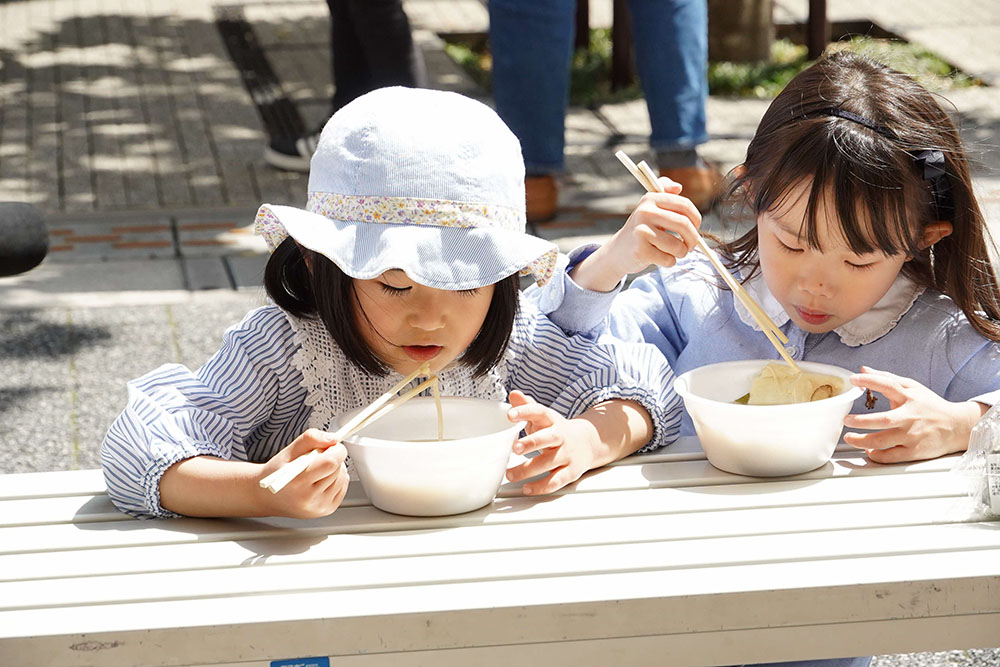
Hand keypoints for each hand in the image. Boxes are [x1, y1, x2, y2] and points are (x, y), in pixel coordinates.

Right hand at [258, 428, 349, 517]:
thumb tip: (333, 438)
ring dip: (336, 469)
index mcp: (297, 482)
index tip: (331, 445)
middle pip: (338, 470)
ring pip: (343, 478)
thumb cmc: (276, 473)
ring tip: (318, 469)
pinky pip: (343, 488)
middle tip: (318, 458)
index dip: (336, 450)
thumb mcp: (288, 450)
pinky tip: (321, 480)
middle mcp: (309, 498)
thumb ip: (311, 438)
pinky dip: (337, 480)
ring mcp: (319, 507)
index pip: (331, 463)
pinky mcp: (327, 510)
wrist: (267, 496)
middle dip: (333, 459)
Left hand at [504, 390, 599, 495]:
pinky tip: (527, 488)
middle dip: (531, 443)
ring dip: (528, 469)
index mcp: (552, 420)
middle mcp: (561, 436)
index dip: (525, 411)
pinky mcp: (571, 472)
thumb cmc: (558, 430)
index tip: (510, 415)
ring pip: (549, 462)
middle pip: (547, 438)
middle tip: (514, 448)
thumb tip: (514, 394)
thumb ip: (528, 406)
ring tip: (510, 474)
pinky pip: (556, 481)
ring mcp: (567, 454)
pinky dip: (541, 487)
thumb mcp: (545, 416)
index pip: (539, 411)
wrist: (589, 442)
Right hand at [570, 179, 701, 291]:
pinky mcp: (640, 251)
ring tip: (674, 253)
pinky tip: (661, 258)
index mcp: (651, 199)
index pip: (684, 205)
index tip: (696, 228)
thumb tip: (678, 187)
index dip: (696, 218)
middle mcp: (645, 212)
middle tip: (691, 246)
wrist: (617, 252)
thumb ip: (665, 192)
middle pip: (683, 225)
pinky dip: (669, 262)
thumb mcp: (650, 207)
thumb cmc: (641, 230)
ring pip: (677, 246)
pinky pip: (668, 259)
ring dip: (681, 253)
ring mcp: (641, 232)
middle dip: (693, 239)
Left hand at [842, 366, 984, 462]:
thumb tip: (863, 369)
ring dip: (861, 441)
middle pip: (882, 420)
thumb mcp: (912, 387)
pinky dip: (875, 454)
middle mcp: (910, 417)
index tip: (853, 379)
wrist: (957, 426)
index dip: (869, 381)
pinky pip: (890, 456)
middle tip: (846, 419)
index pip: (888, 385)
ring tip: (849, 437)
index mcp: (909, 397)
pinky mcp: (914, 452)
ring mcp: (912, 436)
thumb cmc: (930, 406)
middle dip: (860, 421)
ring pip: (882, 441)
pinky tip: (868, 450)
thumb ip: (886, 378)